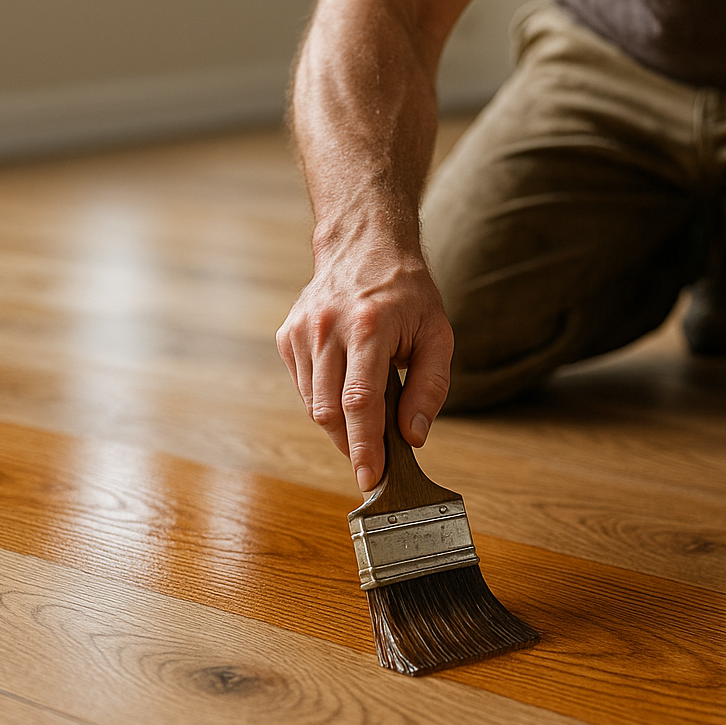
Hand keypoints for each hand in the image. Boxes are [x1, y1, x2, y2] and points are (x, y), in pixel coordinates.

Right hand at [276, 237, 453, 491]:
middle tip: (375, 462)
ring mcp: (302, 332)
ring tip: (366, 424)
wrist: (365, 245)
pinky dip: (326, 402)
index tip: (371, 478)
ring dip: (339, 427)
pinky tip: (347, 390)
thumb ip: (429, 388)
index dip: (365, 446)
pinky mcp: (288, 336)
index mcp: (369, 327)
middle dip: (352, 446)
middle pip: (331, 411)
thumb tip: (412, 436)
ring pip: (314, 405)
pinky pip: (305, 388)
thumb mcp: (437, 335)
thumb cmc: (408, 293)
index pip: (361, 403)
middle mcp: (328, 329)